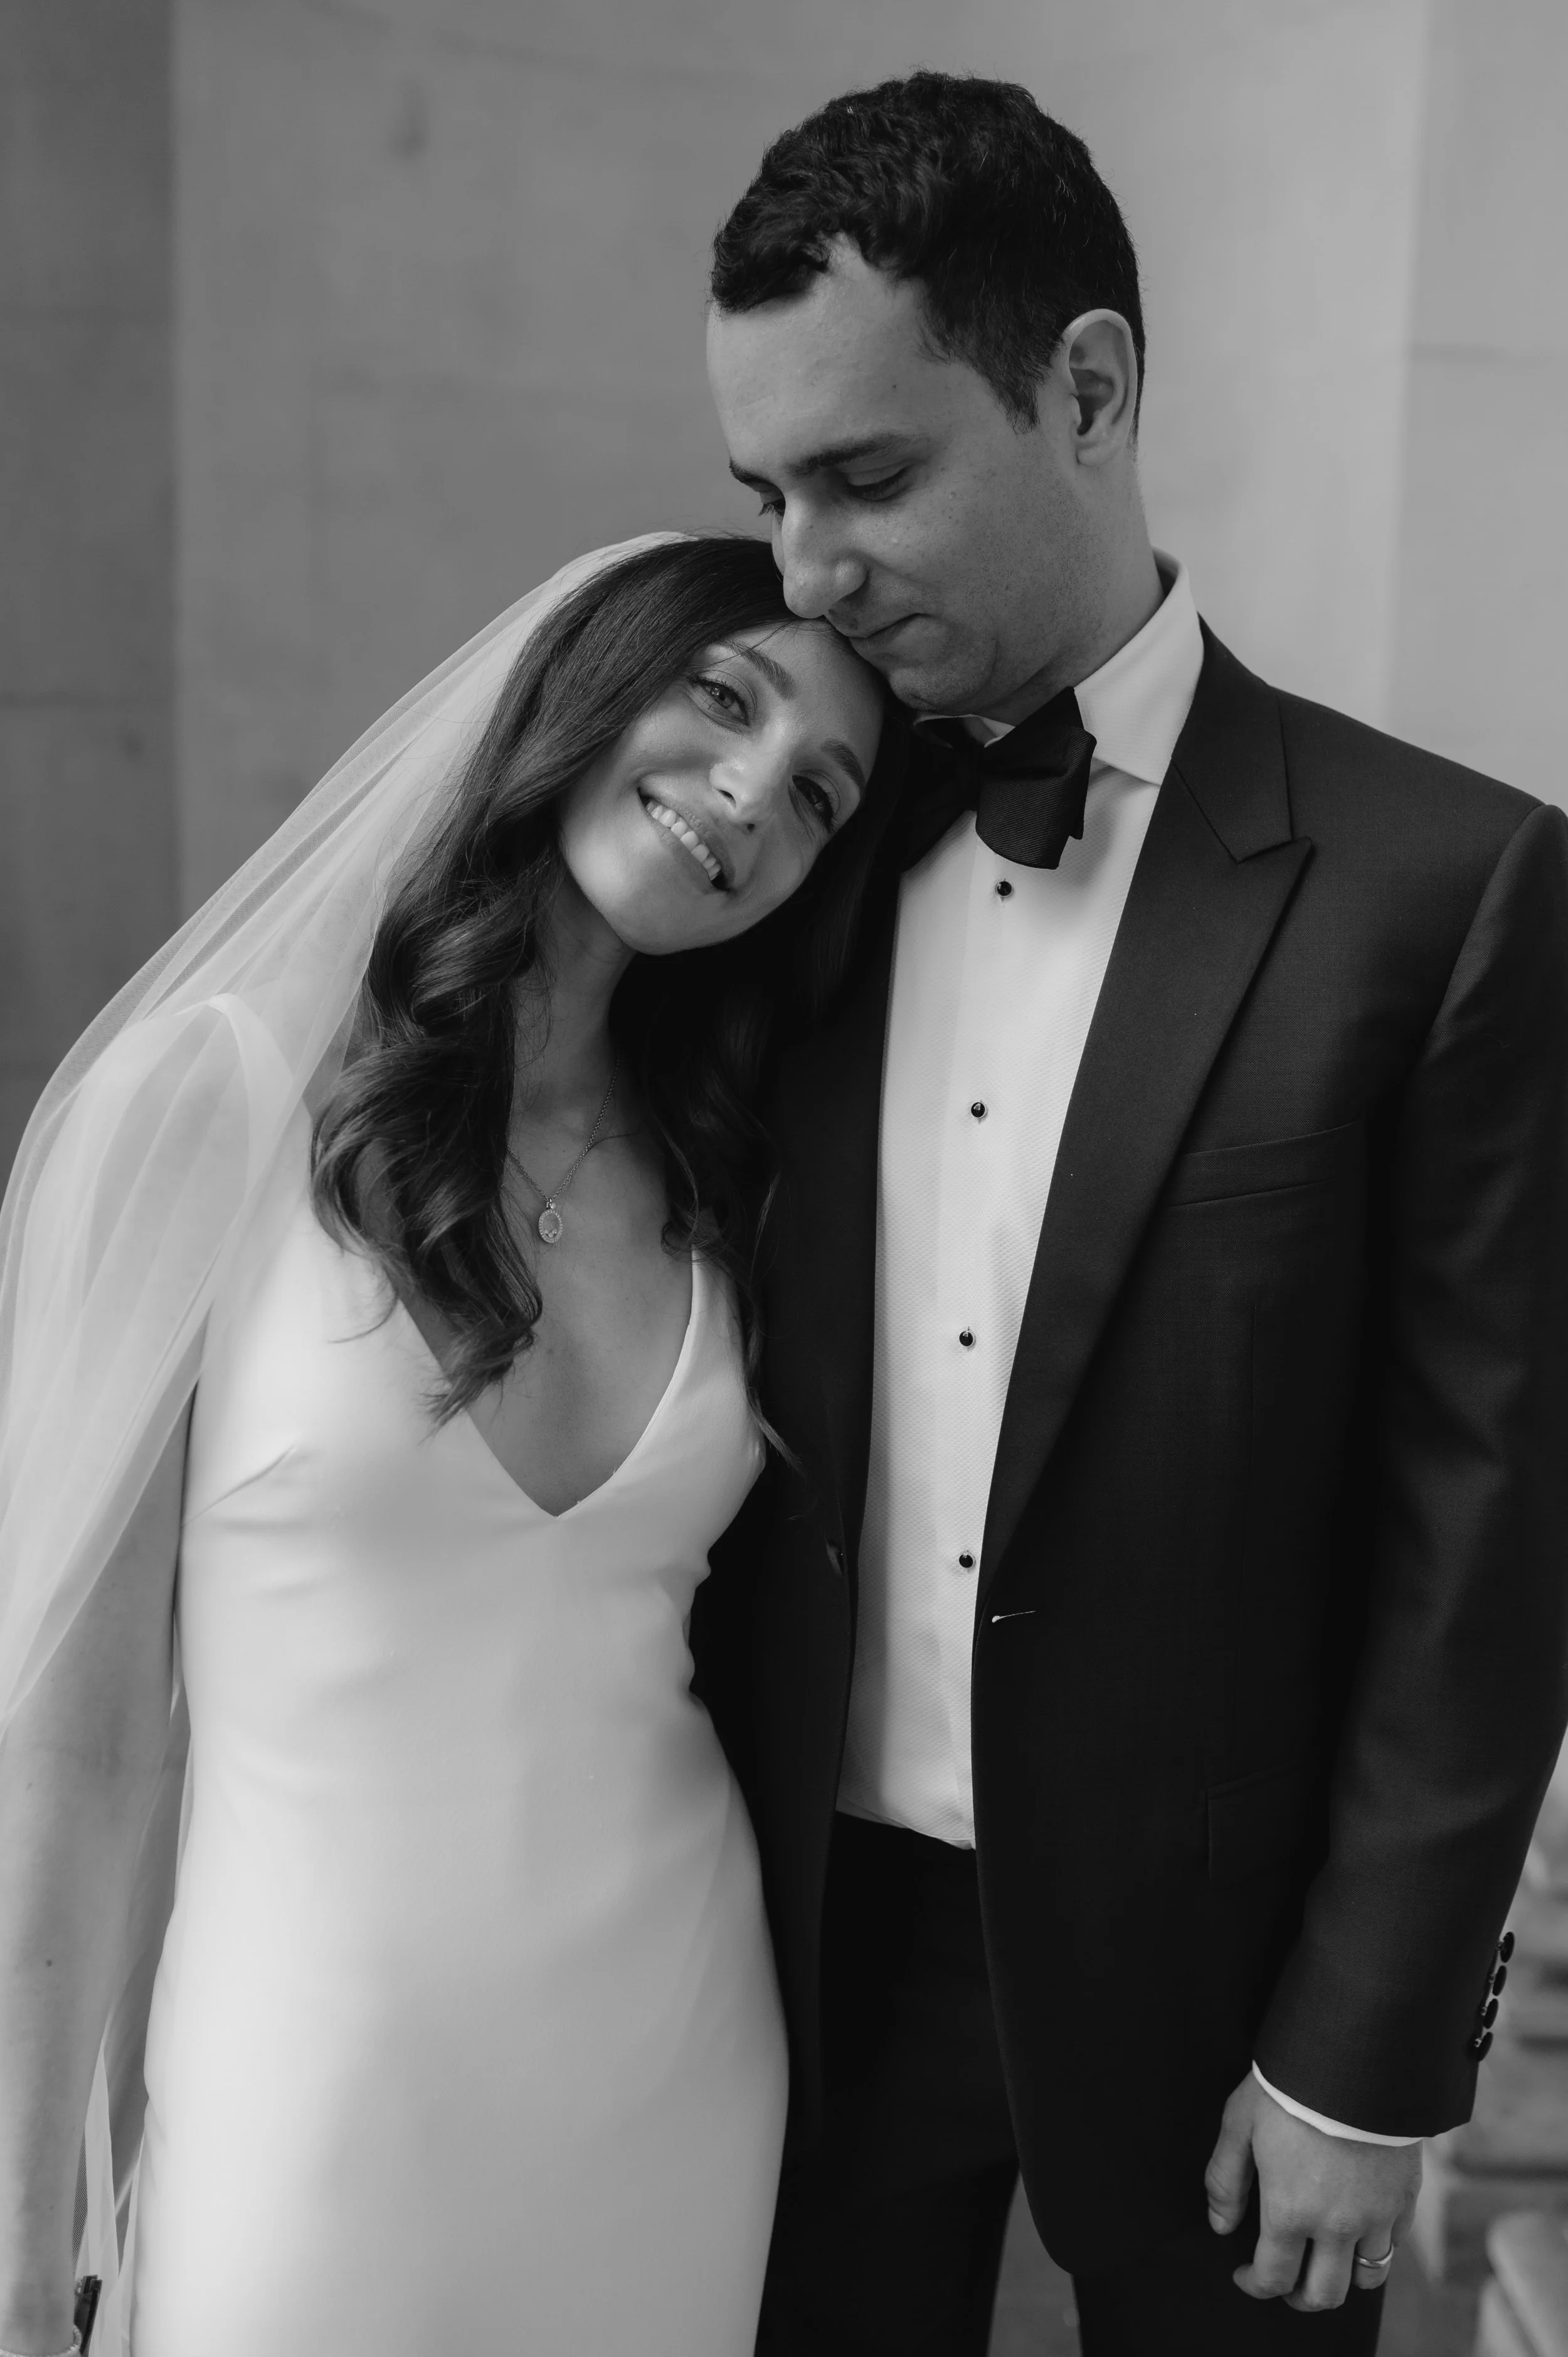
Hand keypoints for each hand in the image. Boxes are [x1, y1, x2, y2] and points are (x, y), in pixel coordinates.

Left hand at [1204, 2073, 1421, 2311]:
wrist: (1354, 2057)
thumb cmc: (1288, 2086)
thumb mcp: (1239, 2123)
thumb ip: (1225, 2180)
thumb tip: (1220, 2224)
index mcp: (1291, 2211)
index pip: (1274, 2277)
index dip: (1255, 2285)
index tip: (1245, 2275)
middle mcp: (1337, 2226)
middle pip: (1324, 2294)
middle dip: (1300, 2296)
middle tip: (1286, 2280)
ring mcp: (1377, 2215)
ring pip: (1367, 2277)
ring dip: (1343, 2277)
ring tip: (1325, 2260)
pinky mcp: (1405, 2196)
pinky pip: (1395, 2243)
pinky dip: (1376, 2246)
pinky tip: (1358, 2226)